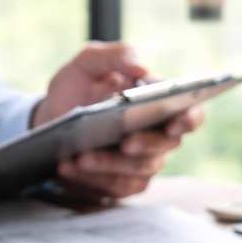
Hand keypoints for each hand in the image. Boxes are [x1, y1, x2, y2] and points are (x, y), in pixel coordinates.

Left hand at [32, 42, 204, 199]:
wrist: (52, 117)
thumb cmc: (78, 87)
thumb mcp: (89, 62)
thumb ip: (116, 55)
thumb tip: (141, 67)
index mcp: (159, 103)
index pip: (190, 113)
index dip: (189, 119)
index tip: (175, 122)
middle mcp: (157, 135)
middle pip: (164, 146)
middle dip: (144, 144)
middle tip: (124, 142)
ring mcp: (142, 162)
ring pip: (137, 170)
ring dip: (109, 164)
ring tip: (81, 157)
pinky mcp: (122, 183)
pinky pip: (114, 187)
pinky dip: (90, 179)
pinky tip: (68, 167)